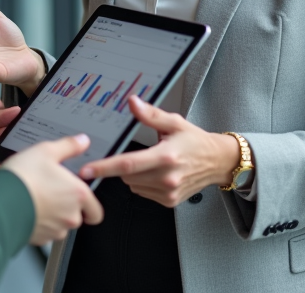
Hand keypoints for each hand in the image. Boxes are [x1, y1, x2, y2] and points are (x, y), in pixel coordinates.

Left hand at [0, 94, 20, 192]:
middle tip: (31, 131)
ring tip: (25, 146)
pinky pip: (3, 166)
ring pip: (10, 149)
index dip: (17, 115)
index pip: (7, 114)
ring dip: (17, 148)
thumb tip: (16, 111)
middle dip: (21, 132)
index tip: (29, 116)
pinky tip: (13, 160)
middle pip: (11, 132)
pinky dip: (9, 164)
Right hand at [3, 134, 104, 245]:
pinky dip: (39, 223)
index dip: (89, 205)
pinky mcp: (39, 239)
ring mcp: (55, 230)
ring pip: (60, 225)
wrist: (0, 203)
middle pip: (77, 216)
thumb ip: (69, 146)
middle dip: (66, 206)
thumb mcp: (46, 150)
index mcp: (78, 195)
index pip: (96, 211)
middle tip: (51, 191)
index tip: (80, 198)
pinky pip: (44, 232)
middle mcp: (70, 216)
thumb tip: (82, 141)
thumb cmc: (23, 178)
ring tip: (37, 198)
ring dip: (52, 215)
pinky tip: (28, 208)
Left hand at [77, 96, 241, 207]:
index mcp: (166, 156)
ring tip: (153, 163)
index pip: (128, 164)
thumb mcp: (174, 122)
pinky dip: (144, 183)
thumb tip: (133, 102)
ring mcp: (168, 192)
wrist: (217, 162)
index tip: (87, 169)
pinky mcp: (169, 201)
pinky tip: (158, 174)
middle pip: (127, 175)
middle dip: (125, 164)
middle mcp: (167, 177)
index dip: (105, 167)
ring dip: (134, 174)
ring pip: (133, 185)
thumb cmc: (196, 141)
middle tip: (141, 152)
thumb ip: (151, 115)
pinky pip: (143, 192)